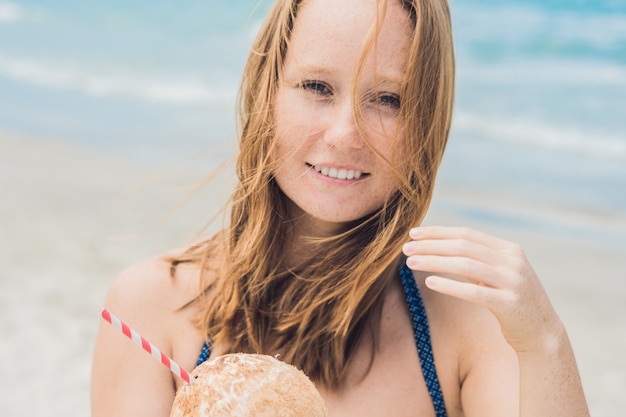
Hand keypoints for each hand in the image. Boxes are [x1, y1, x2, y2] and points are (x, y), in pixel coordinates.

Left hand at [402, 226, 560, 351]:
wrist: (542, 332)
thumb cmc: (510, 301)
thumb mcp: (497, 274)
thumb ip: (476, 259)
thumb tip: (439, 246)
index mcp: (508, 249)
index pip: (467, 234)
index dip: (438, 232)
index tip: (414, 234)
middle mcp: (512, 261)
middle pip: (464, 246)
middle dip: (431, 245)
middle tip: (405, 249)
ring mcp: (513, 282)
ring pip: (466, 265)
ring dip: (434, 262)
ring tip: (411, 263)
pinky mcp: (510, 304)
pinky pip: (474, 292)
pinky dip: (450, 285)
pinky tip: (430, 282)